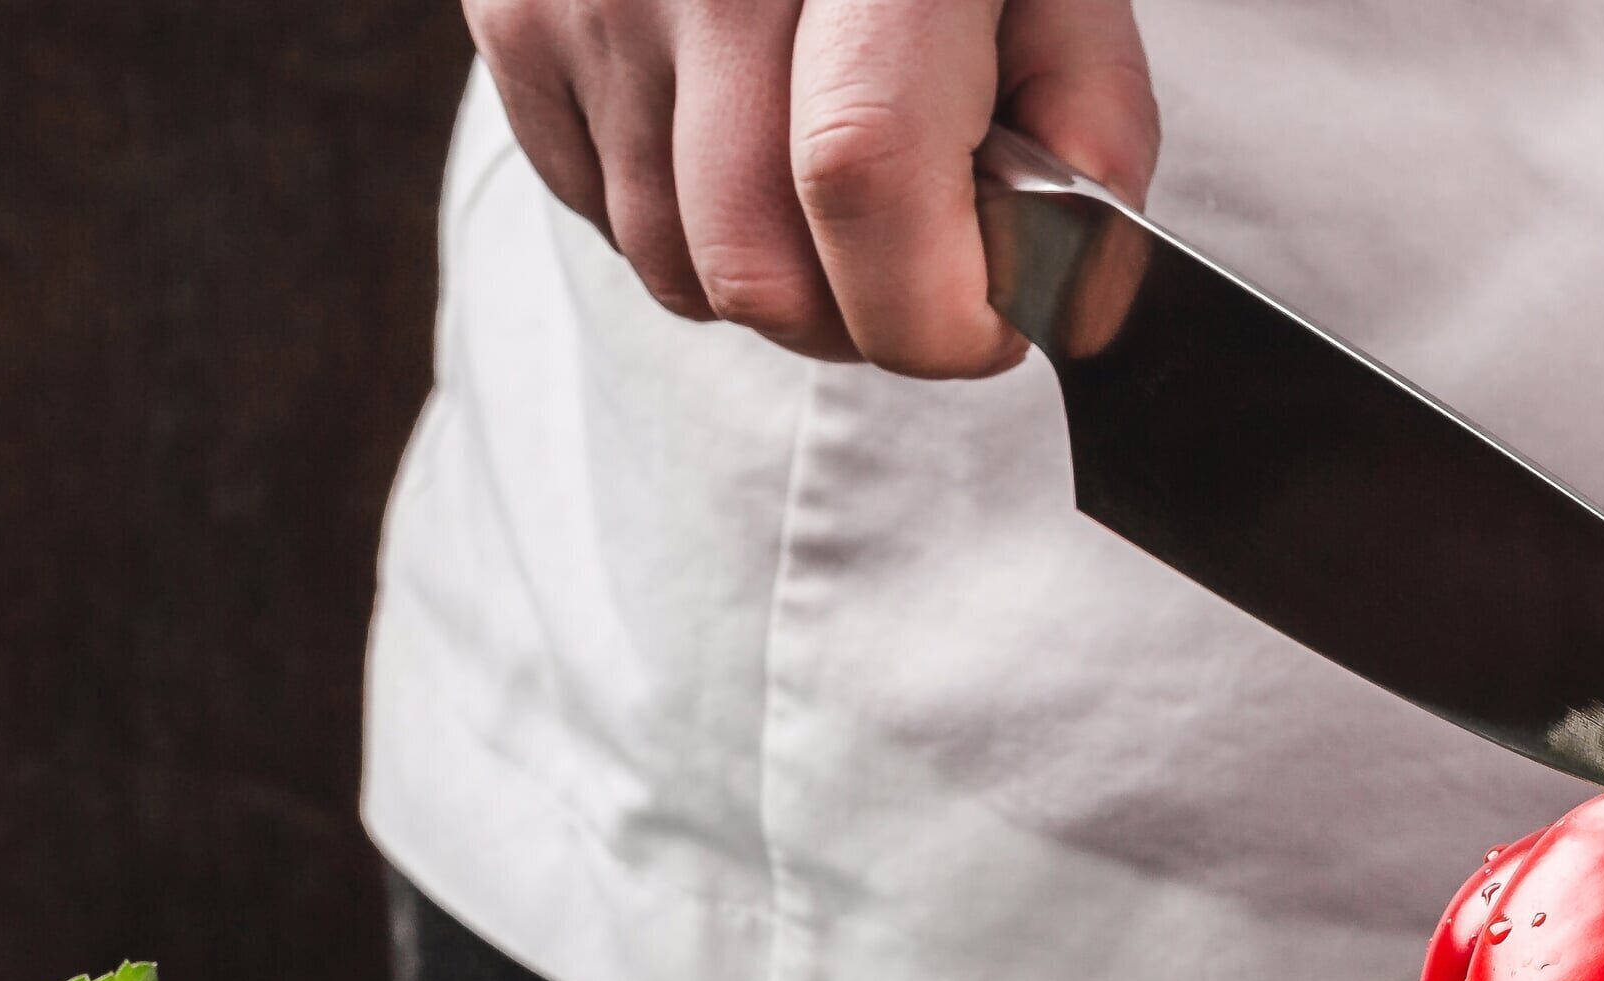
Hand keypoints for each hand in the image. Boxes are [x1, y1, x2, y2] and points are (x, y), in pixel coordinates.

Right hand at [466, 0, 1157, 375]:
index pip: (868, 177)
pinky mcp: (515, 22)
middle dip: (856, 321)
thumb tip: (1069, 286)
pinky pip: (600, 220)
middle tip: (908, 270)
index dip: (932, 307)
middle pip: (758, 267)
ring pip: (677, 269)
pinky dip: (681, 225)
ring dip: (769, 277)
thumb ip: (1087, 112)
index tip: (986, 327)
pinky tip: (732, 141)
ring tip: (820, 189)